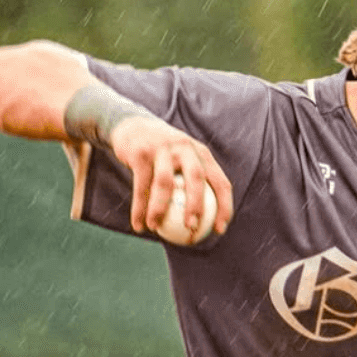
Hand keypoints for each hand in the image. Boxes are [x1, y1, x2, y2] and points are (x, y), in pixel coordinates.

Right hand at [111, 116, 233, 237]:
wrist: (132, 126)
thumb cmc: (163, 155)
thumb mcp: (183, 162)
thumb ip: (194, 186)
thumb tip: (202, 227)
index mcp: (201, 154)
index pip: (220, 182)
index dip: (224, 207)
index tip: (219, 230)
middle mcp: (185, 148)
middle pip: (196, 179)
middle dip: (196, 206)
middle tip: (192, 228)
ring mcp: (163, 149)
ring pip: (165, 184)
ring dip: (160, 210)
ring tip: (155, 229)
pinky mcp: (141, 153)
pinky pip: (141, 186)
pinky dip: (139, 209)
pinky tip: (139, 226)